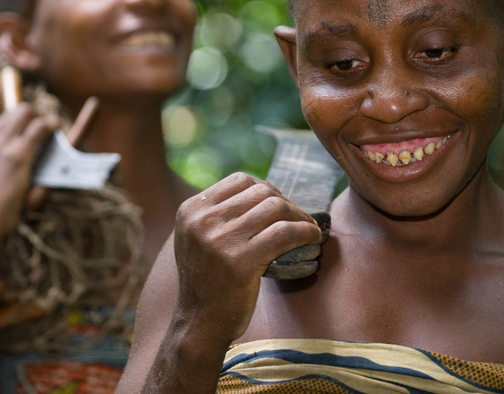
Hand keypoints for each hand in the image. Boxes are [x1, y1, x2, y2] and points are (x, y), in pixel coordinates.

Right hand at [0, 99, 59, 245]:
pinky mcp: (19, 154)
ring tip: (50, 127)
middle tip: (38, 127)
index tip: (13, 122)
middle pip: (11, 111)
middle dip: (27, 115)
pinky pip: (39, 128)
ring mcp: (2, 145)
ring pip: (25, 113)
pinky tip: (56, 127)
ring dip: (40, 118)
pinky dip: (50, 125)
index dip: (3, 112)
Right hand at [171, 173, 322, 343]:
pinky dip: (305, 232)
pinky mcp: (240, 262)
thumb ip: (218, 212)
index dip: (267, 188)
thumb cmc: (207, 281)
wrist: (199, 323)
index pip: (240, 180)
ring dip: (300, 216)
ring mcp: (220, 241)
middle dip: (286, 202)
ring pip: (275, 208)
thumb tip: (264, 189)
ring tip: (308, 228)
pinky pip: (284, 234)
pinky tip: (312, 238)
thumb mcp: (198, 238)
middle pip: (260, 192)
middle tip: (298, 219)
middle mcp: (202, 221)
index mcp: (191, 210)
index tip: (280, 205)